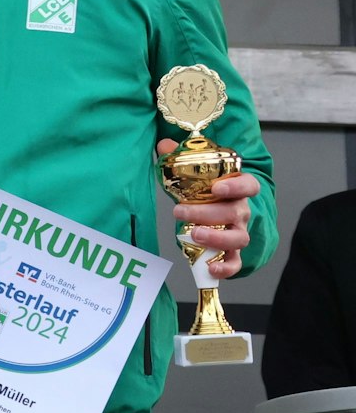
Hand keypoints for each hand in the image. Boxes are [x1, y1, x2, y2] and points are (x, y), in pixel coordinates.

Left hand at [157, 138, 259, 277]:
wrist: (212, 212)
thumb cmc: (203, 192)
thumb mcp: (192, 174)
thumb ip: (179, 158)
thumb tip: (164, 144)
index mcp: (236, 189)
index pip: (248, 185)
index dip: (236, 187)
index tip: (218, 187)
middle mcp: (242, 211)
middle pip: (235, 212)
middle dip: (207, 212)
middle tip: (179, 210)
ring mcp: (239, 232)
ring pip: (238, 237)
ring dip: (217, 237)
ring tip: (194, 234)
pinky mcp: (233, 252)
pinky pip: (236, 262)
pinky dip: (227, 268)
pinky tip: (212, 268)